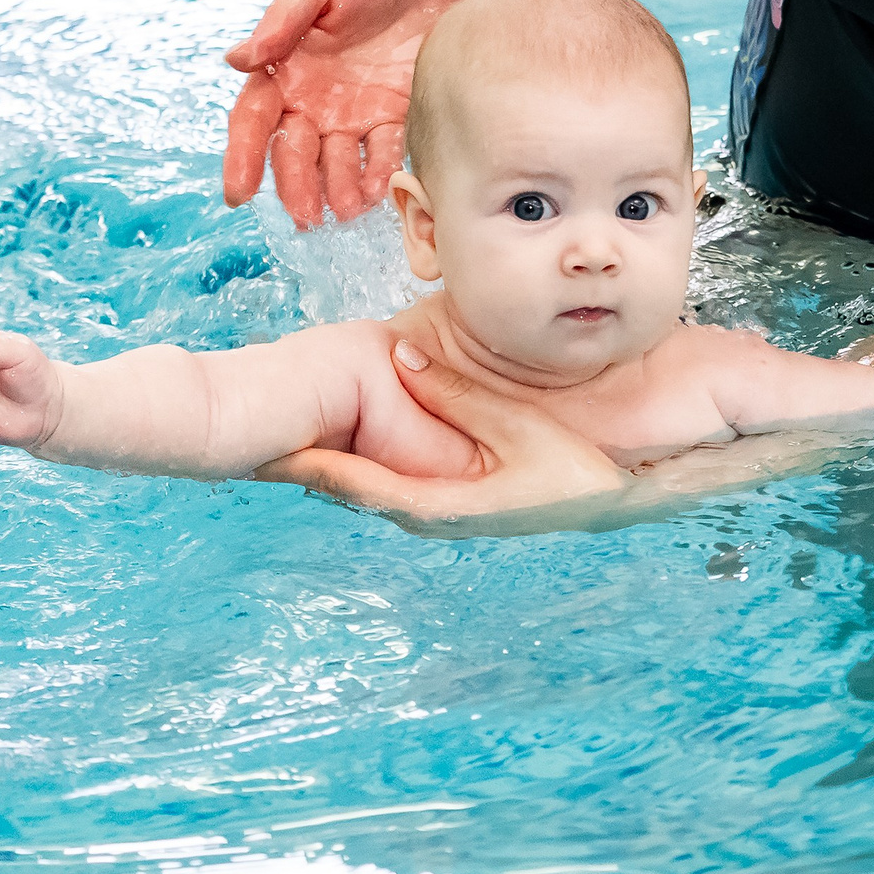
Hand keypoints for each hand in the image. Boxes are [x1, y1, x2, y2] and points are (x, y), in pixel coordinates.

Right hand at [222, 0, 480, 228]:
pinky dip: (379, 173)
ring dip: (337, 190)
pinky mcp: (396, 113)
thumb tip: (237, 62)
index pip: (254, 120)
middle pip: (294, 152)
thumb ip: (281, 22)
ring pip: (337, 163)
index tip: (238, 194)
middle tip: (307, 217)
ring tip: (345, 210)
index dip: (243, 157)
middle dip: (296, 187)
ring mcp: (355, 110)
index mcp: (285, 68)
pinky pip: (384, 151)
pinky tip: (378, 192)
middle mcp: (314, 98)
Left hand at [254, 340, 628, 527]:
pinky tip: (343, 445)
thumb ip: (457, 395)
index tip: (268, 445)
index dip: (311, 464)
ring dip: (330, 464)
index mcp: (442, 506)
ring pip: (370, 487)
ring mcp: (439, 514)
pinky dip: (363, 463)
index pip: (359, 484)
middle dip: (307, 464)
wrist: (616, 508)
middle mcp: (430, 516)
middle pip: (353, 489)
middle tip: (257, 439)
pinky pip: (393, 483)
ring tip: (284, 439)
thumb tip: (401, 357)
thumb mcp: (517, 428)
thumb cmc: (575, 473)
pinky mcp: (451, 506)